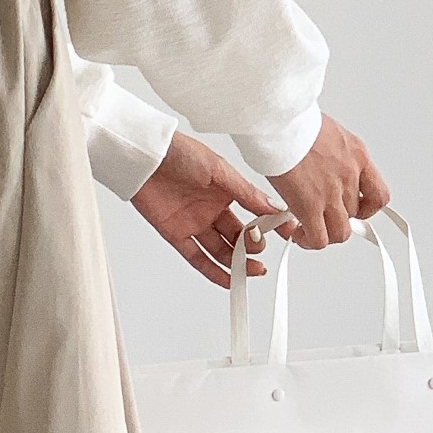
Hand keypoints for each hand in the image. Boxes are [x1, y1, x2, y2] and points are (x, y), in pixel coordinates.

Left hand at [131, 131, 292, 289]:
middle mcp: (211, 209)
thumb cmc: (179, 153)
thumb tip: (274, 207)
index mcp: (225, 192)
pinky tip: (228, 279)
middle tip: (260, 250)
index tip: (286, 235)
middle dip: (252, 247)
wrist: (146, 156)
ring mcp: (194, 223)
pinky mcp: (175, 234)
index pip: (253, 215)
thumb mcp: (220, 170)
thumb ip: (246, 193)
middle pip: (237, 237)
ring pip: (220, 250)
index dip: (268, 227)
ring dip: (237, 263)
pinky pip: (196, 257)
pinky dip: (211, 270)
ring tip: (253, 271)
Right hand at [267, 113, 389, 249]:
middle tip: (321, 217)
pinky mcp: (310, 206)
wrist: (279, 121)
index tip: (356, 210)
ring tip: (309, 231)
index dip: (368, 209)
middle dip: (337, 218)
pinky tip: (298, 234)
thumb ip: (330, 153)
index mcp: (356, 155)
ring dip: (325, 234)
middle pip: (354, 213)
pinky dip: (310, 241)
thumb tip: (320, 165)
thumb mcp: (326, 131)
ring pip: (340, 231)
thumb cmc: (293, 120)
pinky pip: (319, 238)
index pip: (378, 193)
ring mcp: (331, 193)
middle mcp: (349, 175)